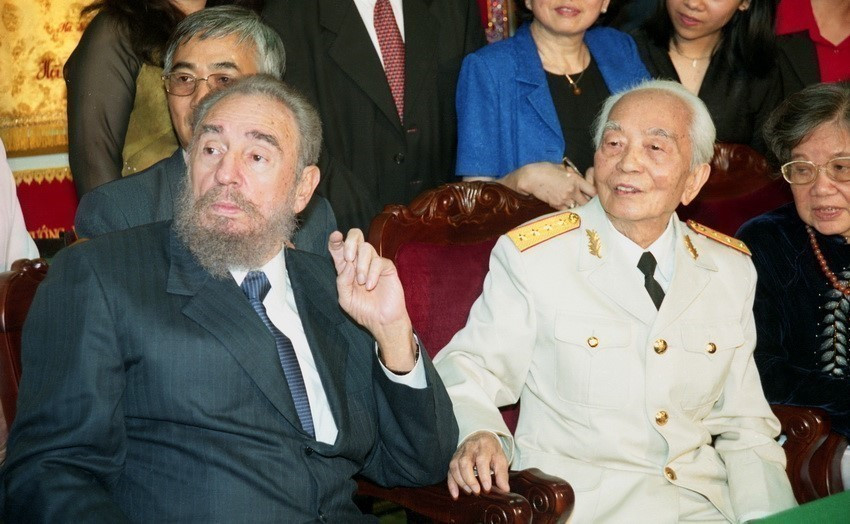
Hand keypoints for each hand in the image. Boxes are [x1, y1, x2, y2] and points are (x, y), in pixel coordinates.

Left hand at [328, 229, 415, 370]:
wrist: (381, 321)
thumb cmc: (363, 310)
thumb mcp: (345, 299)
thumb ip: (342, 281)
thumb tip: (347, 264)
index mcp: (346, 268)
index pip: (339, 248)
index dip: (335, 240)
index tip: (335, 236)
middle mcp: (360, 262)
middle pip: (355, 237)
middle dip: (350, 243)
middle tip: (349, 258)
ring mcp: (374, 263)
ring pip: (366, 248)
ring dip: (361, 266)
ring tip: (362, 283)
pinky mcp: (387, 268)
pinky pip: (378, 261)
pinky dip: (372, 273)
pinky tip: (371, 286)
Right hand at [447, 431, 509, 498]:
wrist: (481, 437)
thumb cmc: (491, 451)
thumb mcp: (500, 459)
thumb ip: (502, 474)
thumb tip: (504, 489)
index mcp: (484, 446)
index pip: (482, 460)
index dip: (483, 475)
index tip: (487, 488)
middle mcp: (469, 448)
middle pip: (465, 462)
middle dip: (470, 479)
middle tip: (477, 491)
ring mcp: (460, 453)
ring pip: (455, 466)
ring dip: (461, 481)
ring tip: (469, 491)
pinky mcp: (454, 459)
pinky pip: (450, 471)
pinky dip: (451, 484)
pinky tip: (456, 495)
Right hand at [511, 161, 595, 209]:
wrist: (530, 177)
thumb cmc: (544, 169)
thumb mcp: (561, 168)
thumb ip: (571, 174)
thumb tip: (576, 177)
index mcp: (575, 180)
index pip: (592, 191)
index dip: (594, 193)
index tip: (592, 193)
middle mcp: (572, 191)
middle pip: (587, 202)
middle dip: (586, 202)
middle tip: (584, 200)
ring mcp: (564, 199)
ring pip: (577, 208)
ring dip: (577, 206)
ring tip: (573, 202)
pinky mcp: (556, 205)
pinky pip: (566, 209)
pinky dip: (567, 208)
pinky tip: (563, 203)